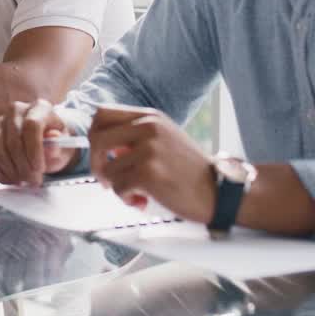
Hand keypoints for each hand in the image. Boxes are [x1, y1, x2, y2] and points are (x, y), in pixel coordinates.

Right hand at [0, 99, 76, 185]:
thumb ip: (58, 145)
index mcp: (38, 108)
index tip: (40, 169)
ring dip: (12, 171)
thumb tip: (52, 142)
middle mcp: (15, 111)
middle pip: (13, 140)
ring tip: (25, 181)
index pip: (31, 125)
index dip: (35, 150)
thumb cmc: (56, 143)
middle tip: (34, 181)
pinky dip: (0, 173)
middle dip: (23, 166)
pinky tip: (13, 179)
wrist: (45, 143)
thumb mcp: (64, 145)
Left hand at [89, 105, 214, 221]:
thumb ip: (134, 135)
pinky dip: (126, 198)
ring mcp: (149, 149)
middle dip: (96, 163)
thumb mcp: (163, 139)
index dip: (94, 135)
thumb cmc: (189, 171)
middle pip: (96, 137)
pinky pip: (118, 186)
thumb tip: (100, 140)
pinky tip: (142, 200)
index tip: (103, 155)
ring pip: (107, 168)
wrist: (221, 192)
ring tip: (135, 192)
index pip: (102, 114)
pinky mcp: (149, 172)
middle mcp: (148, 127)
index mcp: (150, 117)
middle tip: (107, 179)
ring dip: (116, 187)